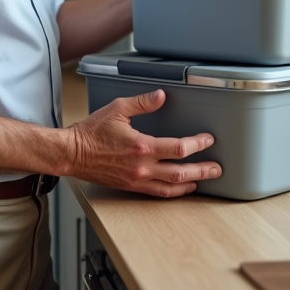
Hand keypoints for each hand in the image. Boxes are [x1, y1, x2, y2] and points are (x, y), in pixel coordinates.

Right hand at [66, 89, 221, 197]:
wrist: (72, 153)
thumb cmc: (91, 132)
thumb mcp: (117, 109)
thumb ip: (142, 103)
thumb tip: (161, 96)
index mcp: (141, 147)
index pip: (178, 148)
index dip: (197, 145)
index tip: (208, 140)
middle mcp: (142, 167)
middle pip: (181, 172)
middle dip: (202, 170)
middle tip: (217, 168)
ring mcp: (137, 179)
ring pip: (171, 187)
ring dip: (191, 183)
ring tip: (204, 180)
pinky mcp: (131, 186)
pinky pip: (157, 193)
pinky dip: (173, 192)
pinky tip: (181, 188)